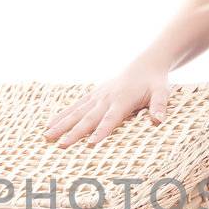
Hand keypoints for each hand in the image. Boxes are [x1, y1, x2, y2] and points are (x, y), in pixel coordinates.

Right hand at [44, 56, 171, 146]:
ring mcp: (97, 96)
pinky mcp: (93, 95)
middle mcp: (106, 98)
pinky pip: (75, 106)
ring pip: (76, 112)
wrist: (146, 64)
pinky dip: (62, 115)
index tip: (90, 144)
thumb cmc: (155, 82)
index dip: (101, 131)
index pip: (110, 119)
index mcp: (122, 100)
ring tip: (46, 136)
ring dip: (61, 124)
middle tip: (60, 145)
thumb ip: (160, 106)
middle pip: (87, 118)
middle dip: (73, 132)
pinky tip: (49, 124)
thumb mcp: (163, 92)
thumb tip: (159, 120)